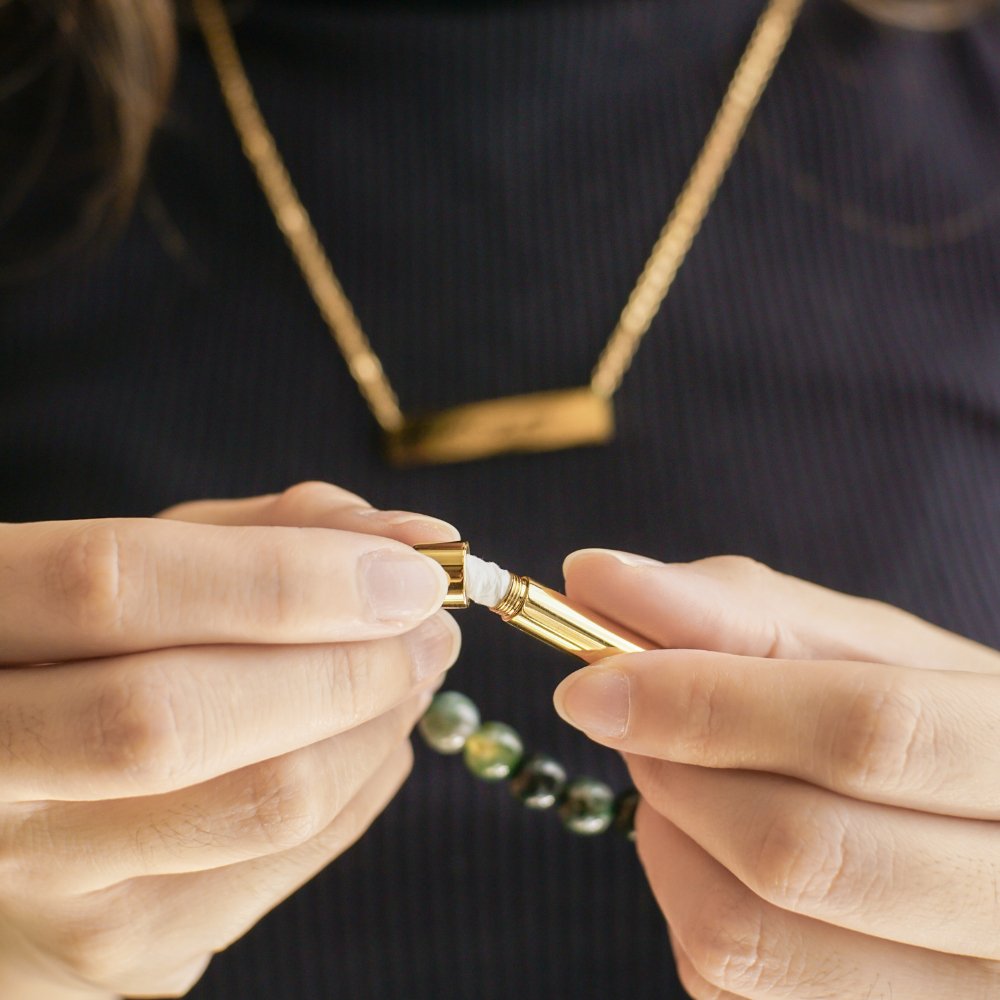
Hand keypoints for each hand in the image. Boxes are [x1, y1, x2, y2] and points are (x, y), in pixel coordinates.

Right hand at [0, 482, 460, 998]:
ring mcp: (41, 880)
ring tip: (411, 676)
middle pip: (184, 716)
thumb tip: (408, 541)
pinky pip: (285, 863)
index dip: (287, 576)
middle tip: (434, 629)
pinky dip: (363, 787)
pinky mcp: (117, 952)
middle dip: (351, 664)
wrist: (11, 813)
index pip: (116, 587)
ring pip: (261, 802)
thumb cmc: (89, 659)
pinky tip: (370, 739)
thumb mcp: (146, 567)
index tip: (414, 571)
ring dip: (376, 727)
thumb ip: (260, 536)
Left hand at [554, 549, 999, 998]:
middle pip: (799, 850)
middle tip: (631, 720)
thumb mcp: (861, 648)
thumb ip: (737, 609)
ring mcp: (958, 996)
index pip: (867, 734)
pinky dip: (683, 900)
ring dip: (668, 838)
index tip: (592, 682)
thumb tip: (594, 578)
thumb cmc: (923, 719)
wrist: (982, 829)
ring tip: (680, 780)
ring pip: (745, 937)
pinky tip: (712, 849)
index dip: (709, 703)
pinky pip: (728, 987)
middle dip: (676, 771)